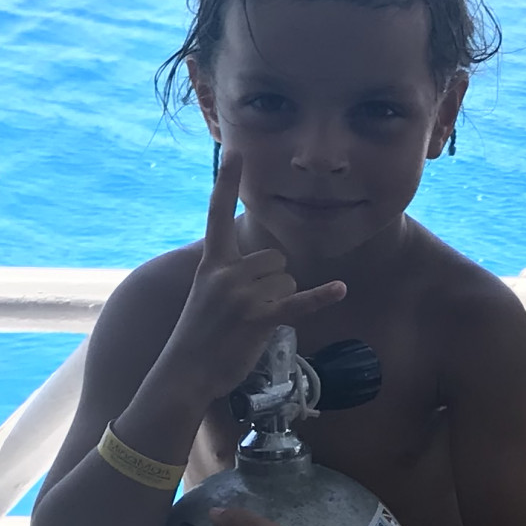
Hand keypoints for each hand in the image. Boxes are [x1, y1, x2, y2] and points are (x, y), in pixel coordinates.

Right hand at [160, 148, 348, 404]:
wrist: (185, 373)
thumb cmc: (196, 337)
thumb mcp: (204, 295)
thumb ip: (229, 274)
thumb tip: (269, 267)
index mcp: (210, 264)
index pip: (216, 214)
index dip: (226, 182)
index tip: (234, 152)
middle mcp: (225, 273)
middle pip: (274, 258)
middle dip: (274, 282)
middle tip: (252, 310)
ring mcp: (241, 295)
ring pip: (286, 281)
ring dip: (281, 301)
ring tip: (254, 324)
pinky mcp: (259, 318)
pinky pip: (298, 301)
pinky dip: (321, 296)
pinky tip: (340, 289)